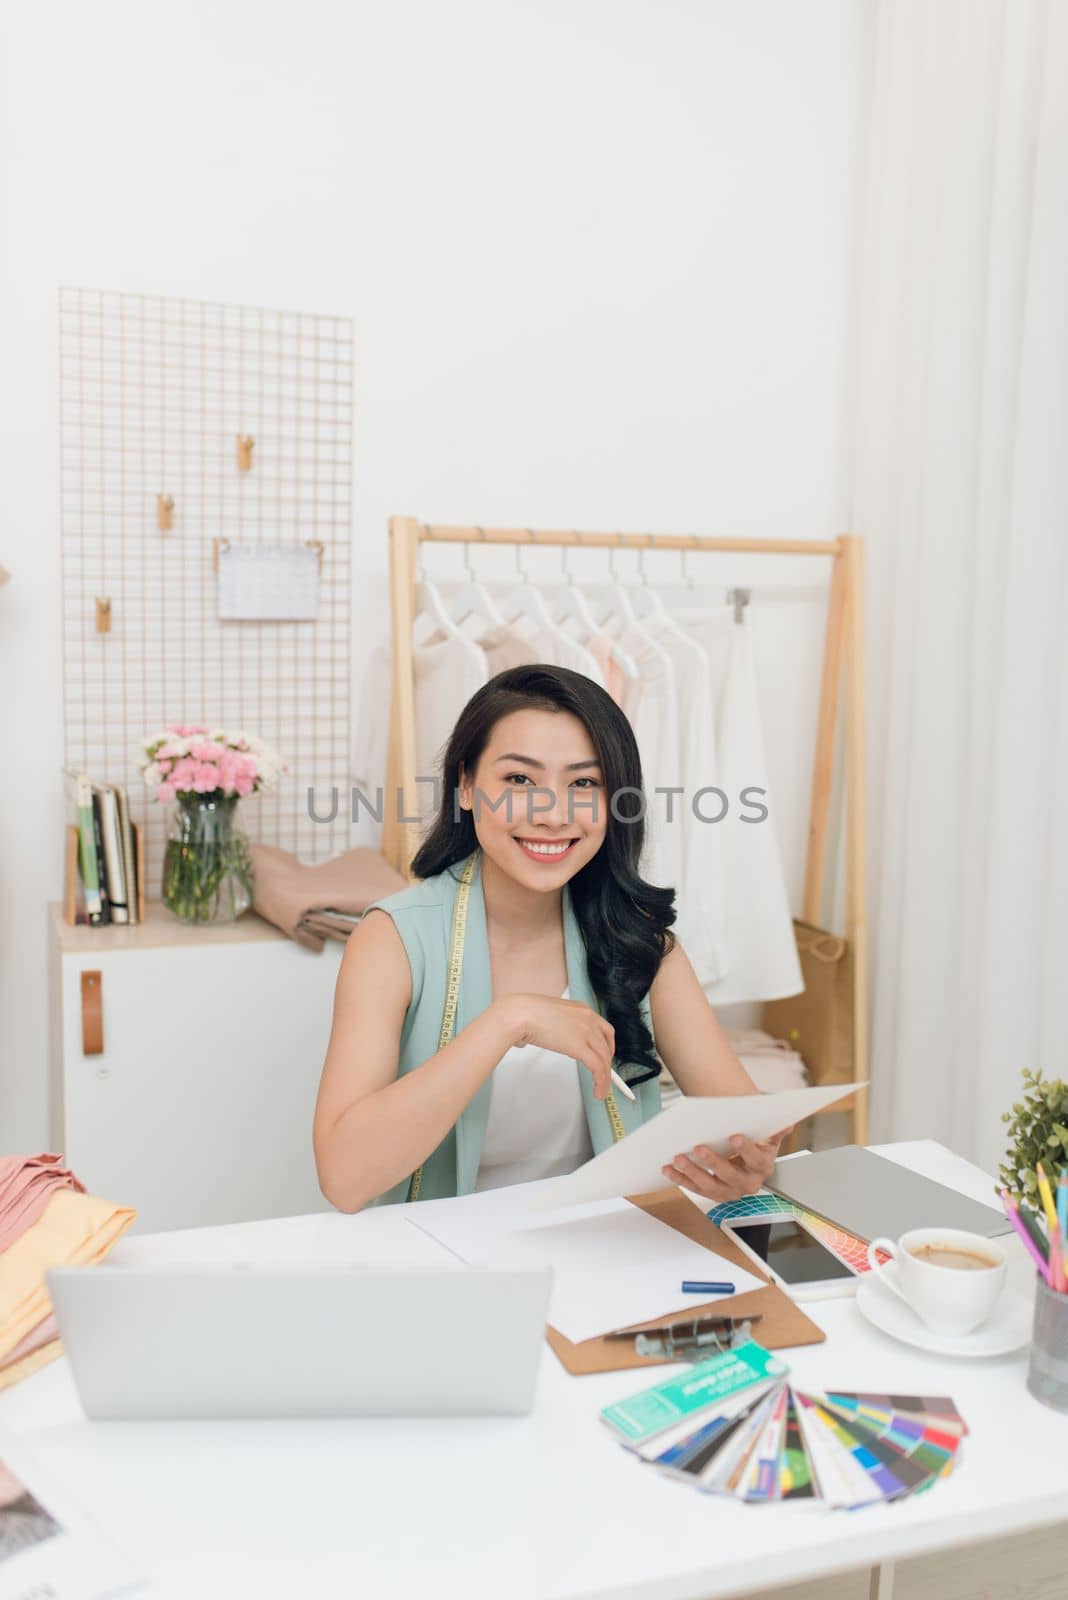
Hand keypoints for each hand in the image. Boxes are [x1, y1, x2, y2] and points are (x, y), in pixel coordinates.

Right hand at [495, 994, 614, 1100]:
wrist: (521, 1014)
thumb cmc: (527, 1013)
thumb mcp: (553, 1015)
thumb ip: (560, 1025)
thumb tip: (555, 1039)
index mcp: (582, 1010)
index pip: (605, 1030)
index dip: (608, 1047)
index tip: (605, 1058)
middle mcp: (588, 1019)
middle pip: (606, 1047)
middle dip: (606, 1065)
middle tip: (603, 1077)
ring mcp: (586, 1032)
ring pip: (604, 1059)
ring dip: (605, 1078)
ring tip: (601, 1090)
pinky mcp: (580, 1047)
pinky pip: (597, 1068)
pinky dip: (601, 1081)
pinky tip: (598, 1090)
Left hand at [660, 1127, 792, 1200]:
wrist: (745, 1152)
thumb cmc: (755, 1138)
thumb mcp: (769, 1131)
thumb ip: (777, 1127)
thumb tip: (787, 1124)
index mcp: (764, 1166)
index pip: (756, 1159)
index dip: (745, 1150)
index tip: (734, 1136)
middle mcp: (748, 1183)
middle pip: (731, 1176)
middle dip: (714, 1163)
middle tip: (698, 1148)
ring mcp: (730, 1191)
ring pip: (710, 1186)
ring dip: (692, 1173)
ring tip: (678, 1158)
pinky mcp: (713, 1193)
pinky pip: (695, 1188)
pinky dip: (680, 1179)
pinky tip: (668, 1168)